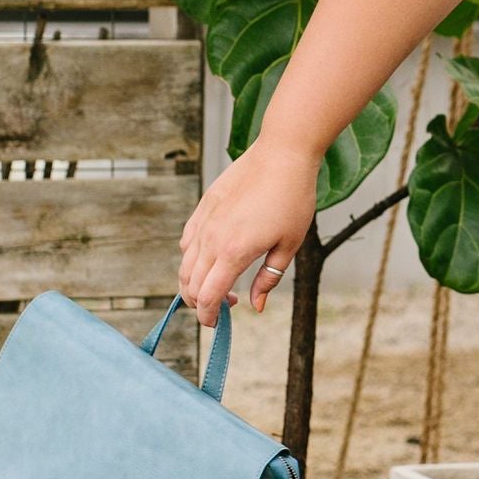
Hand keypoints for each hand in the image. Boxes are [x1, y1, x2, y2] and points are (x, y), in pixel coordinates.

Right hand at [179, 134, 320, 326]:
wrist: (282, 155)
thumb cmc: (293, 199)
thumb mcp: (289, 245)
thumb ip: (268, 279)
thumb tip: (256, 307)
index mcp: (234, 252)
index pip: (208, 296)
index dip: (209, 316)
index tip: (217, 324)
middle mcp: (212, 239)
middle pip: (191, 285)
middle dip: (200, 304)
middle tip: (222, 308)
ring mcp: (204, 221)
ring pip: (185, 265)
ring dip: (193, 284)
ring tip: (216, 286)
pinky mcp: (203, 207)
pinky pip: (187, 241)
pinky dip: (191, 259)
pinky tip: (209, 260)